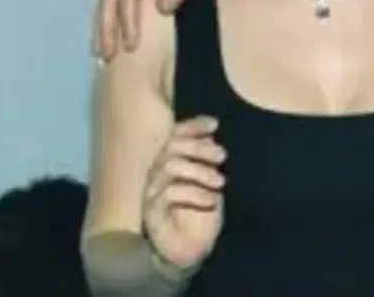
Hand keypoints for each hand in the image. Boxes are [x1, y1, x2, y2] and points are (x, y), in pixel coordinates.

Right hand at [93, 0, 218, 60]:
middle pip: (109, 0)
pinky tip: (107, 42)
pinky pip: (112, 1)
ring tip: (101, 57)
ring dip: (101, 29)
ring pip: (106, 2)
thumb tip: (163, 7)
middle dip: (106, 30)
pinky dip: (107, 21)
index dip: (128, 21)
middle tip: (107, 58)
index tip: (131, 47)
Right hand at [142, 116, 226, 271]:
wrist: (191, 250)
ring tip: (221, 182)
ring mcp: (152, 191)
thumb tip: (214, 134)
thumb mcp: (212, 183)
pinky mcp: (151, 211)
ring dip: (199, 171)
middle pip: (172, 147)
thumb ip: (210, 161)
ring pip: (170, 166)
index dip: (193, 126)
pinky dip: (194, 193)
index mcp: (172, 162)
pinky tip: (212, 200)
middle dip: (199, 147)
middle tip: (222, 156)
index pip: (176, 135)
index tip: (214, 124)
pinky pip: (169, 193)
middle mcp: (158, 172)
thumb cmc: (202, 214)